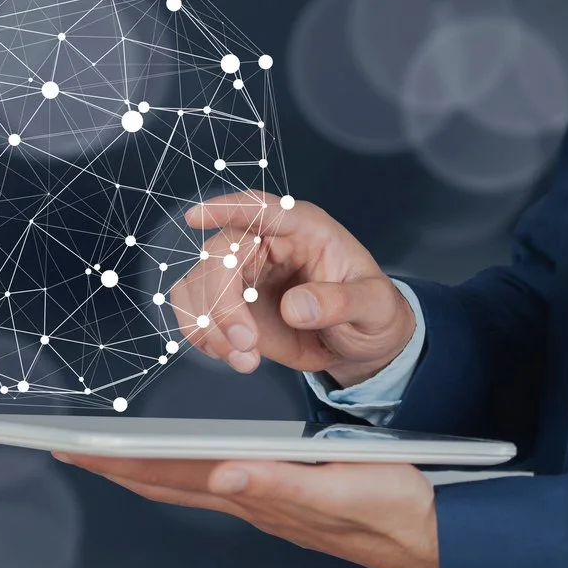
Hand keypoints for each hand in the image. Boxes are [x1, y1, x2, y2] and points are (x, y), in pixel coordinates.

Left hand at [54, 453, 440, 567]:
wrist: (439, 539)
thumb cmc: (398, 510)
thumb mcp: (343, 487)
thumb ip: (281, 483)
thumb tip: (222, 476)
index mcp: (261, 496)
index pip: (173, 475)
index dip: (120, 461)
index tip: (74, 447)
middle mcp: (255, 502)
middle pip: (167, 482)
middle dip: (114, 464)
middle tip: (65, 447)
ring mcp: (268, 504)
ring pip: (188, 485)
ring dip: (142, 468)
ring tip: (104, 454)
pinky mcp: (285, 499)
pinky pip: (217, 485)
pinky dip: (183, 473)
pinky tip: (178, 466)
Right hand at [167, 191, 412, 385]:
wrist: (358, 344)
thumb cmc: (370, 311)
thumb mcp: (374, 306)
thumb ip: (341, 302)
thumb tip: (296, 306)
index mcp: (303, 229)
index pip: (262, 209)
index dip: (228, 209)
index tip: (196, 217)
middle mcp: (266, 244)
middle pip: (219, 255)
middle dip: (222, 302)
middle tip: (245, 343)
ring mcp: (242, 274)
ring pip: (197, 284)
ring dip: (209, 326)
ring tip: (245, 358)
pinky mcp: (228, 304)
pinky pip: (194, 310)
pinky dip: (202, 335)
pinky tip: (232, 354)